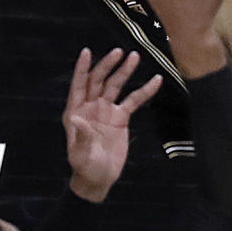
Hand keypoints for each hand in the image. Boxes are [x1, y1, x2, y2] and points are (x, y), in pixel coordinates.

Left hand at [63, 47, 161, 201]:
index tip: (87, 51)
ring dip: (124, 72)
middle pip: (99, 80)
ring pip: (116, 86)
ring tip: (135, 57)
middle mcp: (90, 107)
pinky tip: (155, 81)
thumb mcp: (81, 153)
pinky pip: (134, 101)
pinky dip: (144, 91)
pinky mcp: (121, 118)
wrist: (99, 178)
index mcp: (76, 112)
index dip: (82, 68)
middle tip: (120, 52)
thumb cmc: (85, 166)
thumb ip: (81, 134)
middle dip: (108, 65)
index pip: (79, 85)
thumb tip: (75, 117)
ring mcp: (106, 110)